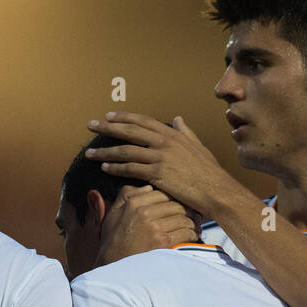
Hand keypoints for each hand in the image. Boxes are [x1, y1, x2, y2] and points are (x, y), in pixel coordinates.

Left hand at [85, 113, 236, 214]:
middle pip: (130, 131)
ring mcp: (160, 157)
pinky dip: (115, 168)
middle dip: (107, 127)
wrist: (216, 190)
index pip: (143, 121)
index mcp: (173, 134)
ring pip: (126, 150)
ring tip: (89, 153)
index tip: (109, 116)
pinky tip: (104, 169)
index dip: (124, 117)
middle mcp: (165, 142)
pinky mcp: (158, 174)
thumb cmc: (209, 172)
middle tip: (90, 125)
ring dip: (105, 151)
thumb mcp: (198, 147)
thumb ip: (185, 132)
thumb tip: (177, 118)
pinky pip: (131, 169)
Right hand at [97, 185, 196, 265]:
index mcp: (133, 203)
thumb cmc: (113, 241)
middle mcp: (144, 212)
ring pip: (183, 218)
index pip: (162, 193)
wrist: (112, 266)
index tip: (179, 204)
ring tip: (194, 226)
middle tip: (194, 215)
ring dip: (191, 223)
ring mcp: (155, 227)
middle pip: (175, 204)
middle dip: (186, 210)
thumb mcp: (113, 214)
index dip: (173, 198)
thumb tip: (146, 187)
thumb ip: (126, 196)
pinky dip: (191, 234)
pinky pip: (185, 232)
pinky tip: (192, 236)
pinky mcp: (163, 242)